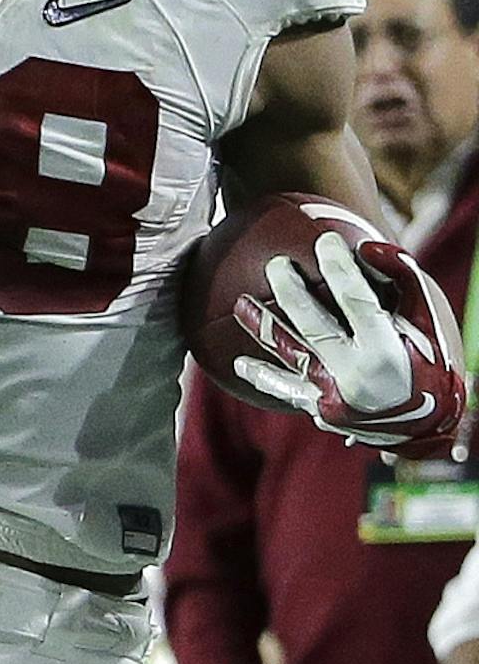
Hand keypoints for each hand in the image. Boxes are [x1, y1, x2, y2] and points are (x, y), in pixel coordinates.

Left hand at [232, 231, 466, 452]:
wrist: (424, 422)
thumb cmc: (425, 359)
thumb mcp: (425, 322)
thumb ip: (402, 281)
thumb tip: (367, 246)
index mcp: (386, 351)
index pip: (357, 302)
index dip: (340, 269)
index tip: (326, 240)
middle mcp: (356, 375)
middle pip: (314, 324)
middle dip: (291, 291)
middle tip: (275, 264)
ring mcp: (334, 395)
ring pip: (291, 355)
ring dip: (263, 328)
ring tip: (239, 304)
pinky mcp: (320, 409)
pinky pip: (286, 389)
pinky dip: (264, 375)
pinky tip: (239, 364)